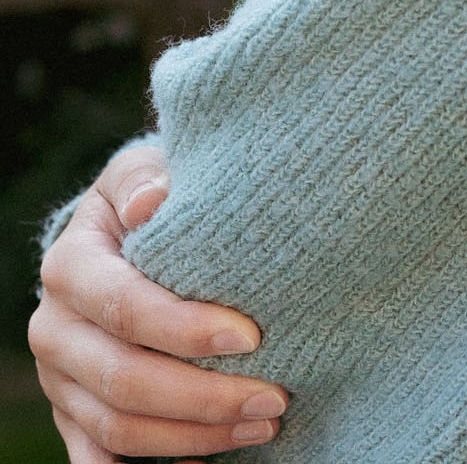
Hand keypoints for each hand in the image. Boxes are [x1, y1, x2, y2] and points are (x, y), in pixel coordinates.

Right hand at [29, 142, 288, 461]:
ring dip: (195, 435)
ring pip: (120, 429)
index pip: (125, 308)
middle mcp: (53, 328)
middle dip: (205, 396)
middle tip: (274, 396)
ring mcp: (59, 379)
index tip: (251, 336)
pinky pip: (102, 459)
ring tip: (263, 422)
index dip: (187, 329)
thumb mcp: (145, 170)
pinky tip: (209, 461)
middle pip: (123, 381)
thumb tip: (152, 200)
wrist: (126, 230)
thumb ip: (147, 178)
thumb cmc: (153, 195)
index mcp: (69, 265)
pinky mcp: (71, 415)